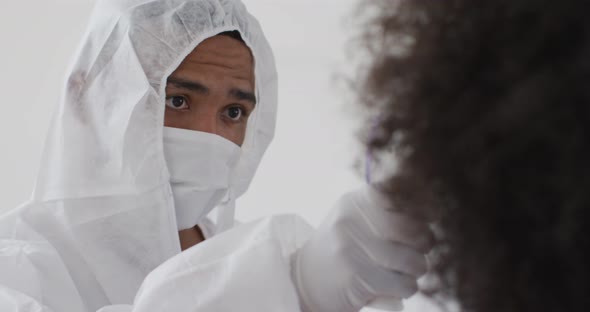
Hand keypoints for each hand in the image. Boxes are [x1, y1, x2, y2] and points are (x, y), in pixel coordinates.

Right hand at [292, 186, 432, 311]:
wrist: (306, 279)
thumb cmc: (343, 248)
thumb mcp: (357, 219)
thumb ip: (389, 211)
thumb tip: (435, 209)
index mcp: (355, 201)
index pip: (398, 192)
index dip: (422, 204)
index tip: (433, 213)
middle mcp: (351, 220)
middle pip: (413, 228)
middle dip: (425, 243)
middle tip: (421, 250)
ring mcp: (350, 249)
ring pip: (413, 261)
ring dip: (416, 271)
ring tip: (404, 271)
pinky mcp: (355, 278)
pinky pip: (403, 284)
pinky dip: (406, 288)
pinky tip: (394, 287)